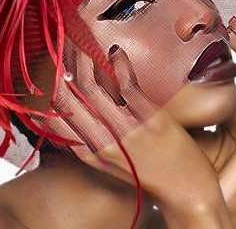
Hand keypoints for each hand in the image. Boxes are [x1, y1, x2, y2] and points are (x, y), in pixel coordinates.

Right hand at [29, 41, 230, 220]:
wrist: (188, 194)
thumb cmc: (146, 173)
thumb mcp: (109, 161)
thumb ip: (88, 137)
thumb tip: (70, 107)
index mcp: (89, 153)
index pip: (54, 114)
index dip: (47, 85)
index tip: (48, 65)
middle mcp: (102, 142)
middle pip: (66, 96)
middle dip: (60, 65)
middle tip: (61, 43)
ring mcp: (126, 131)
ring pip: (90, 85)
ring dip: (83, 58)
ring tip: (83, 43)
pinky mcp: (151, 121)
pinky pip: (126, 84)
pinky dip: (119, 64)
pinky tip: (116, 53)